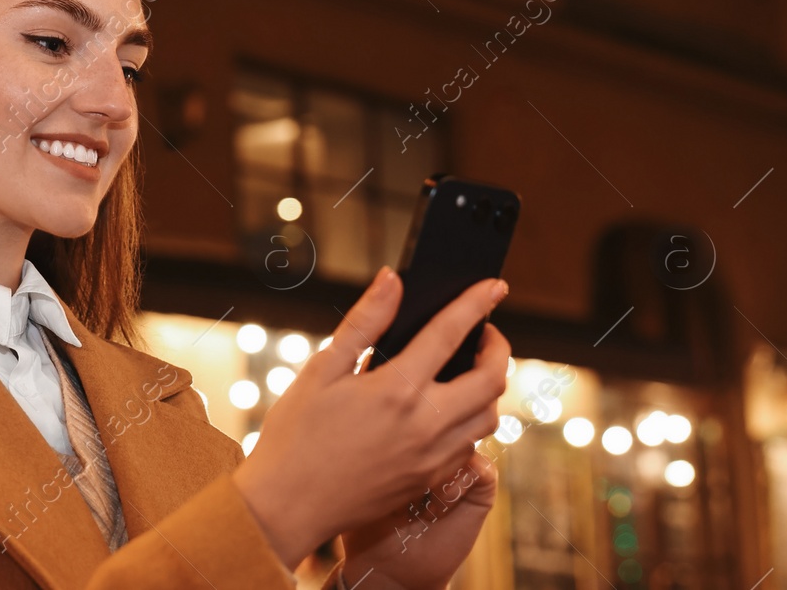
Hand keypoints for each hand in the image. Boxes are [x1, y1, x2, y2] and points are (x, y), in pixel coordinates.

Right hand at [231, 269, 508, 570]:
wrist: (289, 506)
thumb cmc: (296, 435)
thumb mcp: (322, 369)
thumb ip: (364, 322)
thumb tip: (393, 280)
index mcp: (397, 389)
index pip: (451, 334)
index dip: (476, 304)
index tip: (495, 285)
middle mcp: (426, 424)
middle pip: (491, 380)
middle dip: (498, 348)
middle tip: (485, 333)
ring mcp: (432, 458)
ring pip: (489, 418)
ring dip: (489, 388)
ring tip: (468, 370)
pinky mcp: (429, 481)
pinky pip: (471, 446)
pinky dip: (472, 421)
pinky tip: (446, 411)